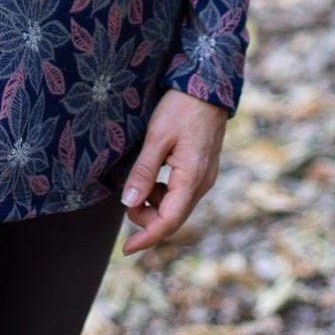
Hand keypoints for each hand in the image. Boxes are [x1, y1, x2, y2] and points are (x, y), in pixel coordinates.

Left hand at [119, 88, 229, 254]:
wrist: (209, 85)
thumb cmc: (182, 107)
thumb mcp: (157, 137)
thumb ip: (144, 171)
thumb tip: (128, 203)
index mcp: (192, 179)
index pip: (169, 222)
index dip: (146, 237)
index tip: (126, 249)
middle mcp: (203, 183)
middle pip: (173, 217)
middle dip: (148, 218)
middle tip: (127, 202)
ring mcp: (205, 177)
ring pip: (177, 206)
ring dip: (155, 205)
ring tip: (139, 185)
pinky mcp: (203, 169)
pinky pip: (182, 193)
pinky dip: (164, 194)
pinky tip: (153, 177)